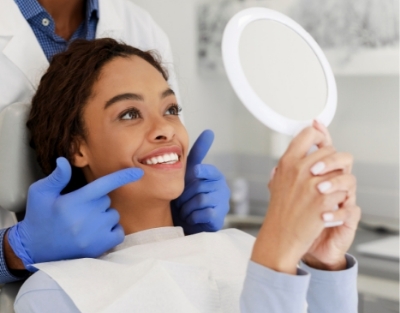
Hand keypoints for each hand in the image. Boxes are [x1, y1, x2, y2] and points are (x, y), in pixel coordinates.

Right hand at [7, 157, 142, 270]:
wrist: (34, 250)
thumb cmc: (38, 218)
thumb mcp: (40, 193)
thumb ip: (56, 177)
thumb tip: (65, 161)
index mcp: (73, 202)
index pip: (103, 185)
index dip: (122, 177)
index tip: (138, 172)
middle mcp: (85, 219)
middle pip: (107, 200)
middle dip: (97, 201)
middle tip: (79, 209)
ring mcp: (94, 235)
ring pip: (113, 215)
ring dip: (104, 216)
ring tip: (84, 222)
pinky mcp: (99, 248)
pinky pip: (118, 232)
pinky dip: (112, 230)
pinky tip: (96, 232)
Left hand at [171, 130, 229, 234]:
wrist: (188, 222)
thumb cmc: (188, 195)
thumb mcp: (190, 173)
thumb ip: (198, 153)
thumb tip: (210, 131)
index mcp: (215, 176)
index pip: (209, 169)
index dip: (200, 171)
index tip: (195, 172)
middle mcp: (222, 188)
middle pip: (199, 186)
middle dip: (185, 195)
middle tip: (182, 201)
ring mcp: (222, 203)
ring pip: (200, 200)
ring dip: (187, 207)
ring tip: (186, 210)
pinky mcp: (219, 218)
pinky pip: (203, 213)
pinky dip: (192, 216)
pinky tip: (192, 217)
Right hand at [252, 124, 354, 273]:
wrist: (281, 236)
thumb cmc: (279, 212)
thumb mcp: (277, 182)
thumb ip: (287, 164)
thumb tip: (298, 148)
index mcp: (287, 162)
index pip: (309, 133)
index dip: (318, 136)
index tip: (320, 142)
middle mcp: (299, 169)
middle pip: (329, 150)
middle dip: (331, 162)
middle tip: (326, 175)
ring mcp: (312, 184)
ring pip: (340, 169)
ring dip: (338, 180)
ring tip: (328, 191)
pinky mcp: (324, 200)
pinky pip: (343, 189)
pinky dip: (340, 197)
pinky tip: (329, 204)